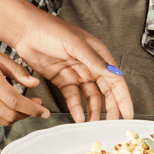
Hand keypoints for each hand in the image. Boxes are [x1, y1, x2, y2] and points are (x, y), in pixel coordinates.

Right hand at [0, 50, 50, 124]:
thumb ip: (16, 69)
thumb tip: (35, 83)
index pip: (16, 101)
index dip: (33, 108)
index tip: (44, 111)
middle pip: (11, 114)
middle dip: (29, 114)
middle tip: (39, 108)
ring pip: (4, 121)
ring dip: (19, 117)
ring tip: (28, 107)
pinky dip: (7, 117)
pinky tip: (12, 108)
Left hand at [10, 13, 132, 122]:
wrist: (25, 31)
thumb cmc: (50, 29)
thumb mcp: (75, 43)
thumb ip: (94, 60)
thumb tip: (112, 73)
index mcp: (98, 54)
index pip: (115, 80)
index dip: (123, 98)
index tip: (128, 114)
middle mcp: (89, 65)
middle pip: (105, 91)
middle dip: (110, 108)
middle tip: (111, 124)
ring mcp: (76, 73)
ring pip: (90, 97)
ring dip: (92, 111)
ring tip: (92, 124)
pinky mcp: (62, 80)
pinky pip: (73, 97)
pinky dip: (76, 108)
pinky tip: (78, 116)